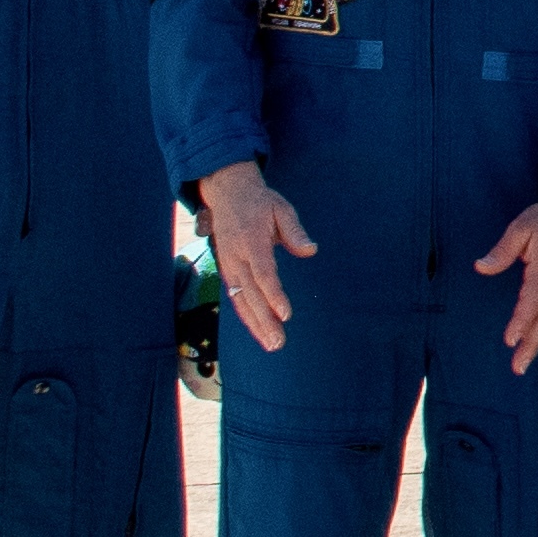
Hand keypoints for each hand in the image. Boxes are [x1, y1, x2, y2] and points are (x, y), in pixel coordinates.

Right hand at [199, 160, 314, 348]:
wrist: (227, 192)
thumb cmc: (260, 202)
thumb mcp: (281, 209)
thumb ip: (294, 231)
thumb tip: (311, 250)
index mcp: (251, 241)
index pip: (263, 273)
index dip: (273, 295)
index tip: (285, 314)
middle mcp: (235, 257)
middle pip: (249, 294)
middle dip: (264, 320)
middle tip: (279, 342)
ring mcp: (228, 264)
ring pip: (239, 300)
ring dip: (255, 324)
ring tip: (271, 344)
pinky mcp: (226, 269)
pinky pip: (234, 296)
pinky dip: (245, 315)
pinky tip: (259, 330)